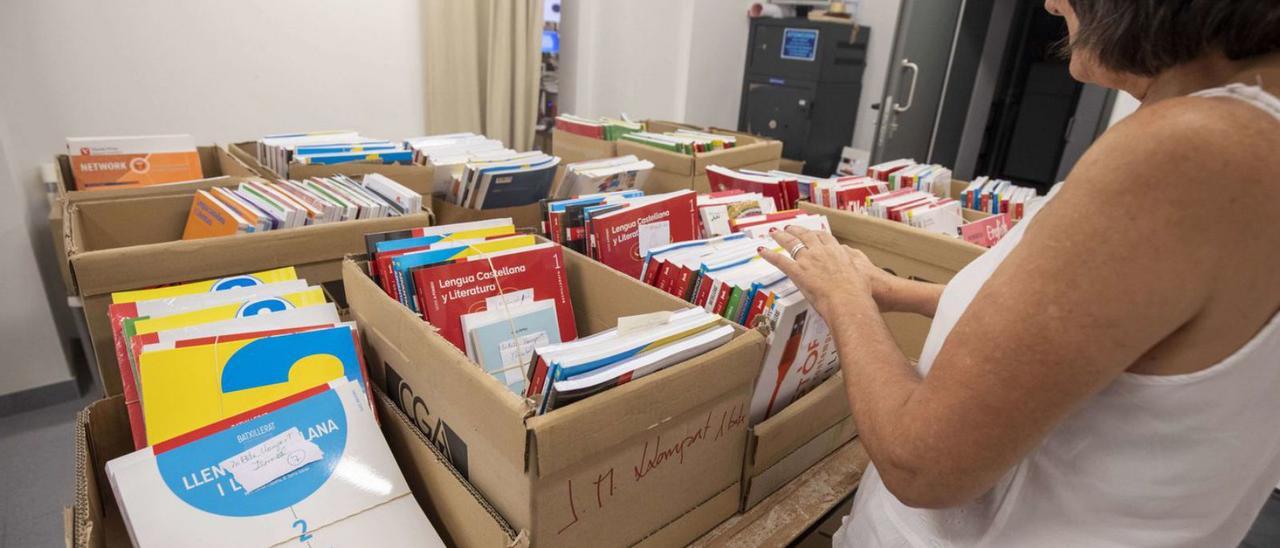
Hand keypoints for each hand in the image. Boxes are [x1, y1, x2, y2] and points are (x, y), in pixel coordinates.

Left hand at [759, 226, 883, 317]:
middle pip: (805, 236)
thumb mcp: (860, 274)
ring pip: (791, 243)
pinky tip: (762, 251)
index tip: (811, 231)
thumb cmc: (858, 292)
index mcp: (837, 251)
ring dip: (780, 236)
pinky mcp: (798, 272)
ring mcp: (808, 260)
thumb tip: (854, 267)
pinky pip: (780, 260)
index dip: (815, 233)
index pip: (823, 236)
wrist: (849, 301)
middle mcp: (821, 252)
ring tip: (774, 232)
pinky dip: (770, 255)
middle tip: (789, 228)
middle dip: (796, 231)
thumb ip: (854, 266)